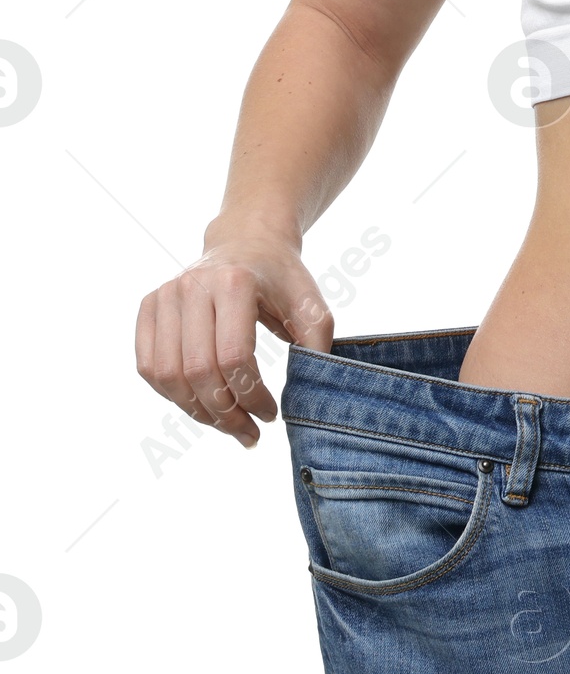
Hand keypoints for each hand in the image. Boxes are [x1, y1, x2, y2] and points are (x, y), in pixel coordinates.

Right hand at [135, 223, 333, 448]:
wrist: (248, 241)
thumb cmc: (280, 277)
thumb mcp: (309, 301)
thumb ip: (317, 342)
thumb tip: (311, 392)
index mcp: (234, 283)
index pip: (234, 357)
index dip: (251, 396)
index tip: (270, 414)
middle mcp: (192, 286)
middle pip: (198, 371)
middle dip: (224, 413)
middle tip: (248, 432)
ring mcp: (165, 296)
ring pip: (168, 375)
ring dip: (196, 412)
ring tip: (226, 425)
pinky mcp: (149, 307)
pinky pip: (149, 367)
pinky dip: (171, 395)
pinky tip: (200, 405)